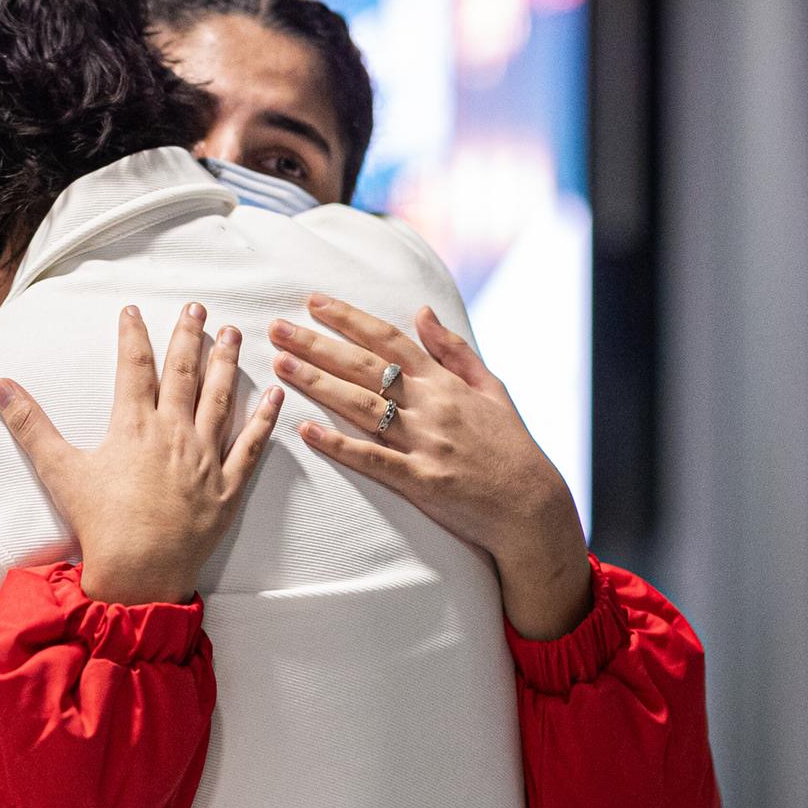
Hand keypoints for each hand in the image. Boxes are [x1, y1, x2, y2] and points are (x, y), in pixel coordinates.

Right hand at [0, 303, 282, 604]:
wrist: (138, 574)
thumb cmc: (99, 524)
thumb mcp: (59, 470)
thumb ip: (30, 424)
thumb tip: (0, 386)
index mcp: (134, 426)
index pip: (135, 366)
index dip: (134, 334)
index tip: (134, 311)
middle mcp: (174, 433)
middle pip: (184, 373)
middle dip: (189, 336)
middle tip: (197, 309)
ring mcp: (205, 459)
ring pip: (220, 399)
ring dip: (226, 363)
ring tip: (232, 334)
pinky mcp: (227, 487)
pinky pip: (251, 446)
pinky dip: (264, 419)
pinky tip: (273, 394)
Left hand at [271, 294, 591, 639]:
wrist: (530, 505)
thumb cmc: (510, 446)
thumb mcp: (491, 387)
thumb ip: (453, 349)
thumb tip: (421, 312)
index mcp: (444, 382)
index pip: (387, 340)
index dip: (348, 318)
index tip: (312, 302)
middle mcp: (431, 406)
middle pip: (364, 367)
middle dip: (317, 345)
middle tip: (277, 328)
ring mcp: (424, 443)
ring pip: (361, 406)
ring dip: (317, 384)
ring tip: (280, 365)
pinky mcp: (420, 481)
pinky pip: (372, 459)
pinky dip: (338, 445)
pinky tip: (306, 431)